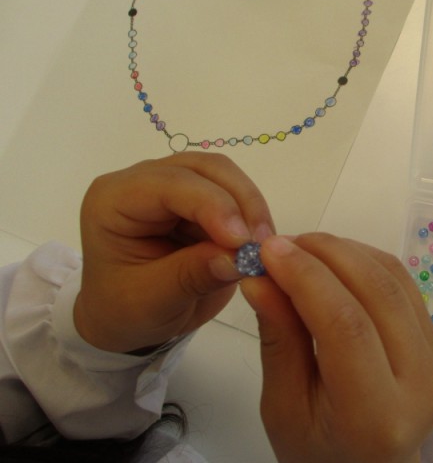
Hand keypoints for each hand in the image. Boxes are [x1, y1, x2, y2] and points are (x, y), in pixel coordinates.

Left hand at [75, 153, 273, 353]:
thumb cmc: (123, 311)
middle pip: (204, 169)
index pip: (170, 184)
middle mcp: (144, 181)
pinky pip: (235, 195)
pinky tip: (258, 246)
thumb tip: (238, 257)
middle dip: (240, 201)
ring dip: (250, 208)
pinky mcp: (199, 199)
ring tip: (262, 247)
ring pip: (226, 176)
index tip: (242, 242)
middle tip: (262, 244)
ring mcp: (174, 187)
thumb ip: (191, 277)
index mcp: (114, 199)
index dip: (212, 205)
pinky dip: (252, 218)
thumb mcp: (150, 303)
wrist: (124, 319)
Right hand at [240, 233, 432, 462]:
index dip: (307, 277)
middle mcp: (420, 384)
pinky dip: (366, 262)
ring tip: (301, 249)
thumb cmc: (319, 452)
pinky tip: (332, 261)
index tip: (268, 249)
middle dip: (326, 254)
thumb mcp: (284, 409)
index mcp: (377, 415)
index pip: (346, 326)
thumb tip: (260, 277)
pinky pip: (404, 286)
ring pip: (395, 280)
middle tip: (282, 242)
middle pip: (378, 293)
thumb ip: (279, 341)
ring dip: (346, 251)